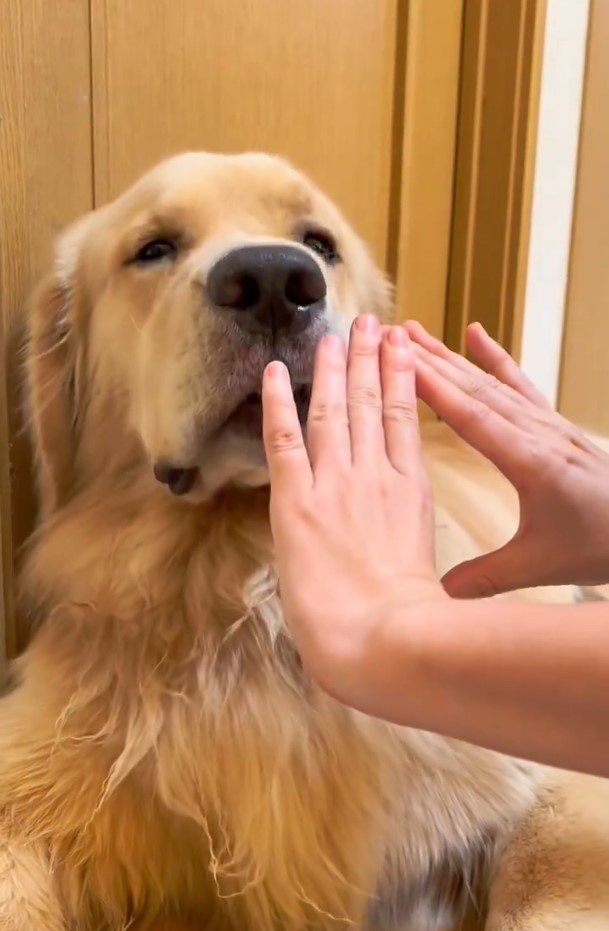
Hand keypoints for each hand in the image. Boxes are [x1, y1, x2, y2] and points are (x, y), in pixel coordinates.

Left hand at [261, 316, 445, 709]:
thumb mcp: (421, 569)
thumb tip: (398, 547)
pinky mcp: (298, 501)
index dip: (400, 380)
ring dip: (333, 367)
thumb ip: (407, 542)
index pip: (401, 420)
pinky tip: (272, 370)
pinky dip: (276, 402)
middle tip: (372, 322)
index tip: (401, 349)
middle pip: (371, 403)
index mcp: (408, 491)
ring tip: (336, 332)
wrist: (386, 639)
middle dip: (371, 359)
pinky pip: (283, 439)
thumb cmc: (408, 622)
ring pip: (334, 410)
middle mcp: (375, 476)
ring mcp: (337, 484)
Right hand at [408, 320, 608, 595]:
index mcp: (531, 463)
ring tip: (417, 333)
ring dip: (452, 356)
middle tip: (393, 335)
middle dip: (431, 360)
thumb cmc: (601, 543)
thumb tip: (433, 595)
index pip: (472, 417)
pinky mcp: (553, 425)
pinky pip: (519, 384)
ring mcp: (547, 424)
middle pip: (475, 389)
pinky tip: (478, 335)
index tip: (398, 363)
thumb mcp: (539, 565)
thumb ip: (484, 578)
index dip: (433, 389)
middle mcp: (537, 433)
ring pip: (492, 383)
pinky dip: (497, 359)